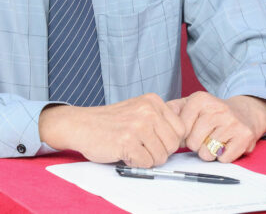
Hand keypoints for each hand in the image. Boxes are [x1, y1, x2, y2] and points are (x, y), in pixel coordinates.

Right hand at [38, 93, 185, 167]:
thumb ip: (159, 119)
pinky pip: (145, 163)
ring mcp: (137, 126)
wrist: (81, 124)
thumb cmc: (111, 122)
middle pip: (172, 145)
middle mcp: (147, 111)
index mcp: (153, 101)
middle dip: (159, 152)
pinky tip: (124, 153)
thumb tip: (183, 137)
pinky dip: (135, 163)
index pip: (180, 129)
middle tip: (142, 148)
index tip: (155, 142)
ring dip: (146, 159)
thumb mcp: (138, 110)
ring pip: (160, 156)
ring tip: (131, 149)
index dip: (169, 141)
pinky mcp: (127, 142)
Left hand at [173, 92, 265, 162]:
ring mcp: (232, 122)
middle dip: (197, 145)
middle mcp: (216, 108)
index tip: (193, 130)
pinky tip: (227, 144)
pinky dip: (223, 157)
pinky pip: (223, 159)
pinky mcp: (244, 136)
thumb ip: (173, 110)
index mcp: (200, 99)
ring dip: (209, 152)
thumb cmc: (213, 113)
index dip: (184, 136)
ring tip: (216, 140)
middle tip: (206, 136)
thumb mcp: (192, 104)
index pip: (180, 130)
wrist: (246, 112)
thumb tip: (156, 118)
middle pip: (192, 143)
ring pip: (207, 153)